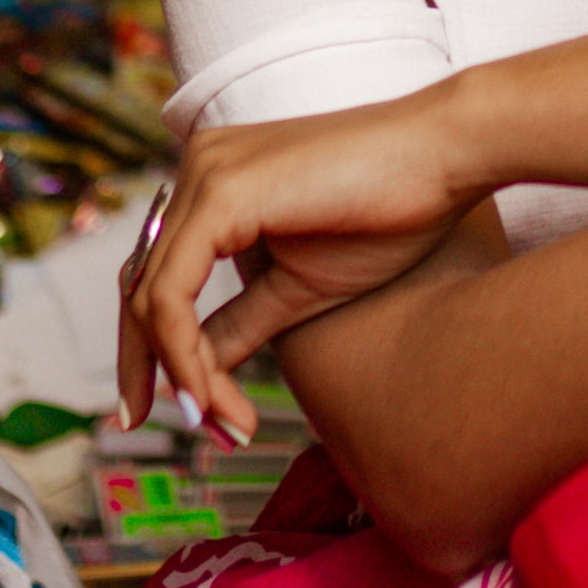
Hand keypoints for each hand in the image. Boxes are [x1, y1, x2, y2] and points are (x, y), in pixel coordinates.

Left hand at [117, 91, 482, 439]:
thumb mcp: (298, 288)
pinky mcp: (221, 193)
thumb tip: (192, 376)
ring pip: (152, 297)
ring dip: (179, 375)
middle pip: (141, 286)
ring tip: (220, 425)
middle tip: (177, 429)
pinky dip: (183, 353)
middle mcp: (198, 166)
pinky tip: (209, 398)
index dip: (160, 351)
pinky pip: (173, 293)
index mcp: (214, 181)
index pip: (161, 276)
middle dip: (151, 369)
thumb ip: (239, 323)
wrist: (446, 159)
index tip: (192, 413)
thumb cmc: (389, 215)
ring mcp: (204, 174)